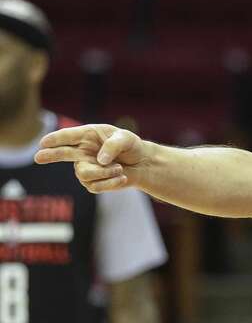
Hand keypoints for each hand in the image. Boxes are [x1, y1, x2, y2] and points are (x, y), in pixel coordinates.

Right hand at [33, 124, 150, 192]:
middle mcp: (82, 151)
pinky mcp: (92, 182)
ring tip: (119, 168)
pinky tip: (122, 177)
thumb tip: (100, 160)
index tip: (44, 142)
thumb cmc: (131, 146)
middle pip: (62, 153)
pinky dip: (111, 182)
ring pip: (84, 174)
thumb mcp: (127, 139)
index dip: (56, 139)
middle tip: (39, 157)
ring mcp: (85, 167)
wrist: (141, 164)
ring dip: (104, 172)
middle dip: (50, 155)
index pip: (68, 136)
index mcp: (88, 135)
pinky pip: (95, 186)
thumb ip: (114, 145)